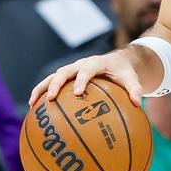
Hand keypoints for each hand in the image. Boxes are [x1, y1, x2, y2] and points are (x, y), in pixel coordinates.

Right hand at [29, 48, 144, 107]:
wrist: (117, 61)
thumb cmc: (124, 72)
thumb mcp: (131, 79)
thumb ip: (135, 89)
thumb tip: (138, 103)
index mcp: (95, 63)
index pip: (87, 69)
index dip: (81, 79)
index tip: (77, 92)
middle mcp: (79, 65)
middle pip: (63, 72)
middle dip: (55, 84)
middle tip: (50, 98)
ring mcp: (71, 70)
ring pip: (52, 77)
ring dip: (41, 89)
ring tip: (32, 104)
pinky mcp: (66, 77)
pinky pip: (50, 84)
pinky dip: (41, 94)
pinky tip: (34, 109)